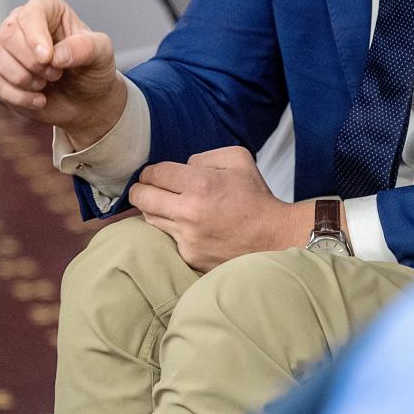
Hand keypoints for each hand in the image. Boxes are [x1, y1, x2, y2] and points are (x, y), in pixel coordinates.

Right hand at [0, 0, 125, 146]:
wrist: (86, 101)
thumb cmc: (93, 70)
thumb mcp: (101, 54)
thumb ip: (86, 48)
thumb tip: (57, 54)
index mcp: (48, 10)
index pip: (30, 13)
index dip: (35, 36)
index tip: (48, 58)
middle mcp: (22, 23)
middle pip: (7, 33)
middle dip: (32, 61)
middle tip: (55, 74)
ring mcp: (6, 48)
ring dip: (21, 77)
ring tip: (45, 85)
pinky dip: (16, 95)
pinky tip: (39, 100)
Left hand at [129, 146, 313, 272]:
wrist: (274, 238)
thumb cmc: (255, 196)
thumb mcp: (238, 159)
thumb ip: (204, 157)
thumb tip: (182, 168)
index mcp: (201, 184)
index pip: (155, 173)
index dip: (150, 172)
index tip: (153, 175)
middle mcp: (189, 212)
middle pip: (141, 197)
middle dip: (140, 189)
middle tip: (146, 188)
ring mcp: (188, 238)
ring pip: (150, 219)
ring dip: (154, 210)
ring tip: (168, 205)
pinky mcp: (190, 256)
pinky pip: (168, 238)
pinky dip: (172, 230)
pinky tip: (187, 225)